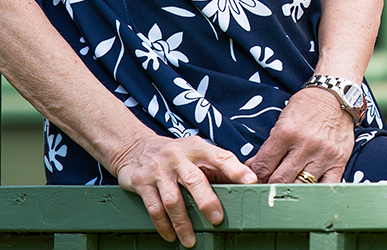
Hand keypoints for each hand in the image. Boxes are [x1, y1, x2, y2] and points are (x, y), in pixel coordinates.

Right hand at [111, 132, 256, 246]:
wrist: (135, 147)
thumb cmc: (176, 153)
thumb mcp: (196, 152)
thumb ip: (215, 167)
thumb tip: (241, 184)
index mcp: (197, 147)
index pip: (220, 156)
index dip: (235, 169)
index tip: (250, 181)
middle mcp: (178, 157)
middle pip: (195, 180)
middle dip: (207, 202)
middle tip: (218, 219)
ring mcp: (159, 170)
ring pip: (173, 199)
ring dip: (183, 223)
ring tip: (191, 240)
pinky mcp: (142, 183)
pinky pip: (155, 208)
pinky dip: (163, 225)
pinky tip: (171, 236)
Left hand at [247, 86, 354, 183]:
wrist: (336, 96)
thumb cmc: (307, 107)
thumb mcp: (283, 120)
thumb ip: (269, 145)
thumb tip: (253, 167)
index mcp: (286, 132)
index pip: (263, 166)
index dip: (255, 177)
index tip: (255, 180)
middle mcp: (305, 144)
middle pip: (279, 180)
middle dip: (269, 187)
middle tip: (267, 189)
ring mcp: (323, 154)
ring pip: (301, 186)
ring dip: (290, 191)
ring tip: (285, 191)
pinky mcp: (339, 161)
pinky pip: (327, 187)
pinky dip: (316, 193)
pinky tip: (308, 192)